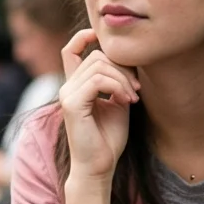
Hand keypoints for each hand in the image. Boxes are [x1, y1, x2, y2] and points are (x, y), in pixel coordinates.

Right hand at [57, 27, 138, 182]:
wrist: (99, 167)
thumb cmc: (108, 139)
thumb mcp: (117, 101)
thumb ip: (117, 79)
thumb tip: (127, 58)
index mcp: (76, 86)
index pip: (71, 49)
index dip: (86, 36)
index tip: (109, 42)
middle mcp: (67, 87)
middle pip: (97, 55)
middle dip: (123, 67)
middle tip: (136, 88)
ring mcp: (67, 95)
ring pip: (99, 65)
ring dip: (122, 79)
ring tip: (132, 97)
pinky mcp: (71, 104)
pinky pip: (97, 80)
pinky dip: (116, 86)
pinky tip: (125, 100)